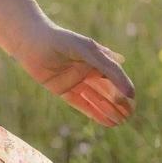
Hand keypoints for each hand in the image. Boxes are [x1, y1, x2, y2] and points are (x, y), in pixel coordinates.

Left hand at [10, 23, 136, 127]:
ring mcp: (75, 82)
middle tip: (128, 115)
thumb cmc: (61, 40)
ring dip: (109, 110)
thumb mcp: (88, 51)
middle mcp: (87, 72)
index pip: (115, 78)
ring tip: (120, 122)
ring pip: (96, 99)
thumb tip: (128, 84)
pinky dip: (94, 113)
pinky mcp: (63, 91)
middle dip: (119, 103)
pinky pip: (81, 105)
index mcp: (96, 60)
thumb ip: (108, 67)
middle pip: (107, 91)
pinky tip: (107, 122)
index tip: (130, 100)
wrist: (30, 40)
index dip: (123, 90)